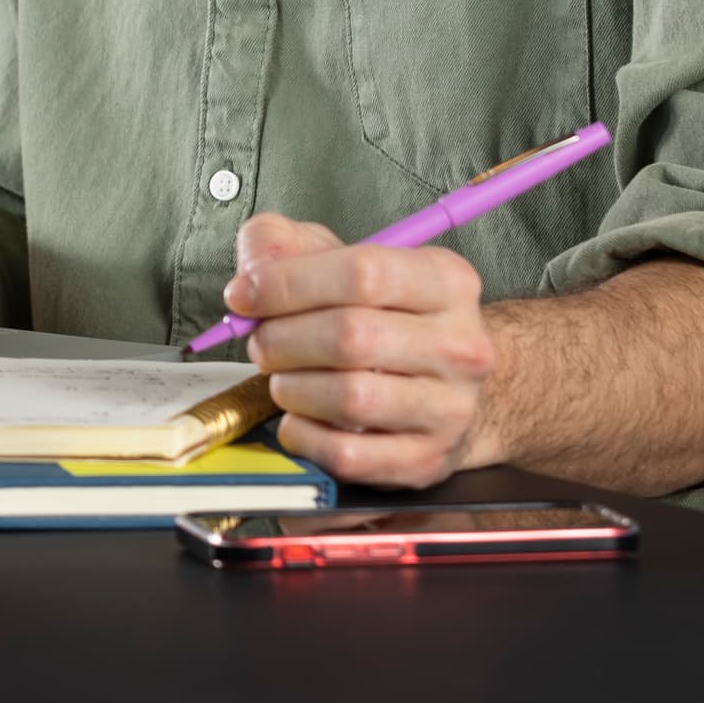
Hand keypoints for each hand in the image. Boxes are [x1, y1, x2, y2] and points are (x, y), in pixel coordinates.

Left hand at [226, 214, 496, 487]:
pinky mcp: (426, 459)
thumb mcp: (336, 257)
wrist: (437, 385)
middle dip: (281, 339)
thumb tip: (253, 275)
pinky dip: (303, 435)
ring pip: (349, 398)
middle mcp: (460, 345)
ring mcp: (450, 407)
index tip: (243, 295)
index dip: (287, 283)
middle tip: (261, 342)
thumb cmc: (377, 314)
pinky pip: (347, 454)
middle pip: (351, 336)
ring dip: (290, 388)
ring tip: (284, 378)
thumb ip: (284, 243)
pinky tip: (299, 417)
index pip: (363, 273)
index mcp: (446, 281)